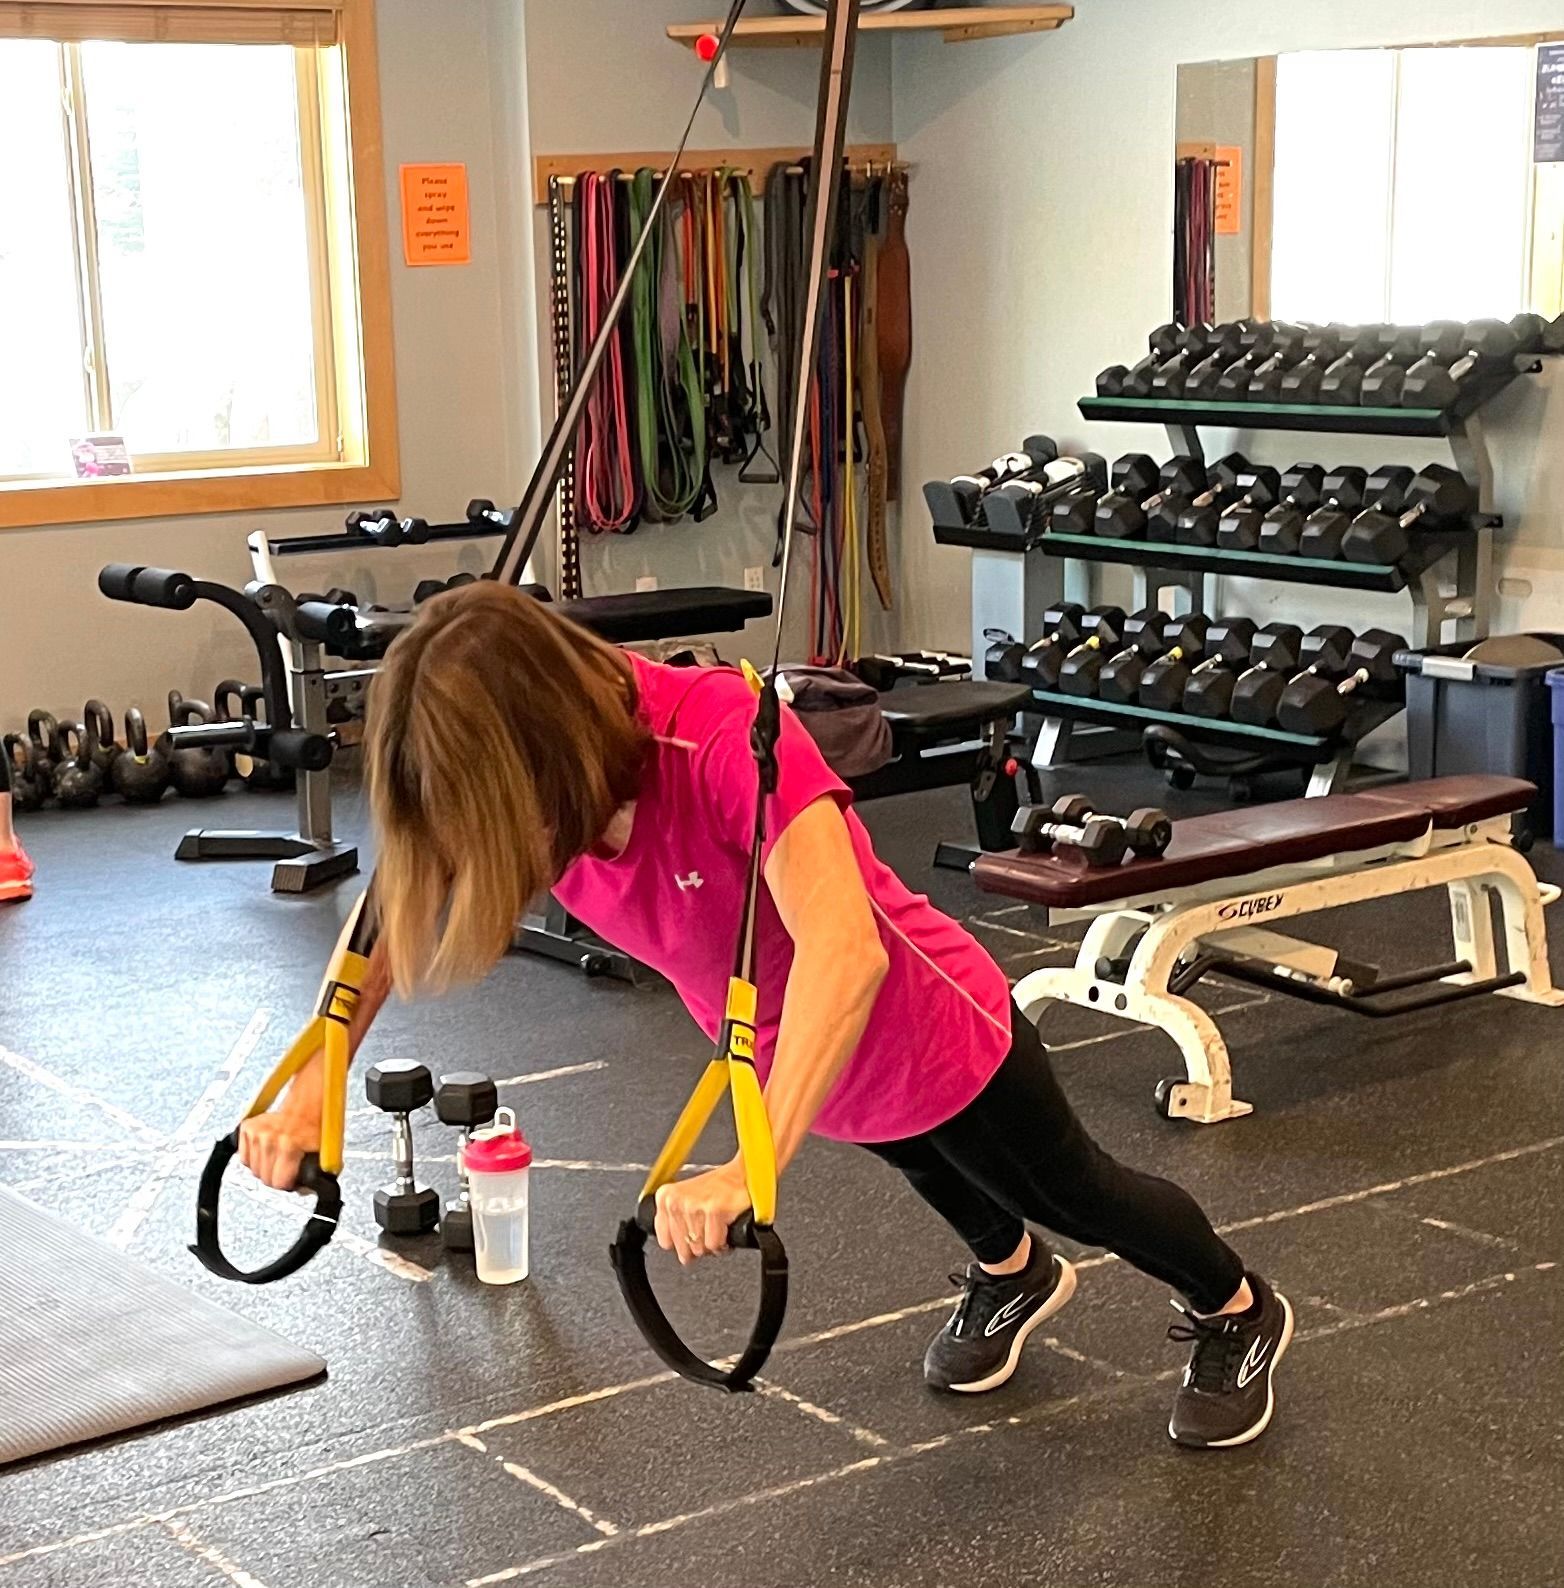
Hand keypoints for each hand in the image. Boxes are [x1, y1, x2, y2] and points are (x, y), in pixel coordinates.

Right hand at [238, 1051, 325, 1190]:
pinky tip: (267, 1149)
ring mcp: (256, 1132)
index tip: (293, 1180)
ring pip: (252, 1169)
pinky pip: (243, 1156)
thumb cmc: (315, 1124)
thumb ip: (314, 1175)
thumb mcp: (325, 1152)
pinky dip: (253, 1157)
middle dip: (276, 1177)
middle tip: (287, 1168)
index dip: (288, 1185)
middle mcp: (269, 1138)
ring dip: (264, 1167)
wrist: (307, 1101)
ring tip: (279, 1156)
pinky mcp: (247, 1127)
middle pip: (264, 1178)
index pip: (279, 1183)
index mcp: (289, 1145)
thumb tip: (305, 1190)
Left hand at [653, 1161, 751, 1265]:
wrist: (743, 1174)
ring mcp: (694, 1205)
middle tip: (709, 1230)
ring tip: (719, 1227)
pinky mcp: (713, 1211)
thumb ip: (675, 1225)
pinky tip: (726, 1227)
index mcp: (665, 1197)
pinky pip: (714, 1244)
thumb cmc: (719, 1188)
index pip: (666, 1242)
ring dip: (713, 1243)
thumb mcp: (687, 1201)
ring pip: (700, 1249)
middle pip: (684, 1249)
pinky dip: (723, 1241)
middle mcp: (676, 1200)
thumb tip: (681, 1254)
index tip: (694, 1236)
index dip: (684, 1244)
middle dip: (700, 1246)